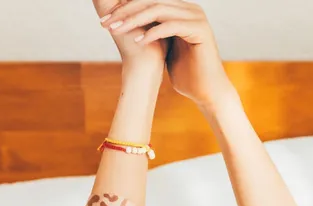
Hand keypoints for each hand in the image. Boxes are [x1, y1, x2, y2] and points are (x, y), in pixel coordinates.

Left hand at [102, 0, 235, 107]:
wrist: (207, 91)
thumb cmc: (186, 73)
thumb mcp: (165, 48)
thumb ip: (154, 32)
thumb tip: (131, 26)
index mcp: (182, 10)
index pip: (149, 0)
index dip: (125, 7)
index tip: (106, 20)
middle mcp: (191, 9)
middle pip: (151, 1)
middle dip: (125, 11)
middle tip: (105, 23)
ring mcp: (197, 18)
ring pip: (159, 10)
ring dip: (134, 20)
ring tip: (117, 31)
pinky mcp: (200, 31)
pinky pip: (171, 26)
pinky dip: (152, 33)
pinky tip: (138, 42)